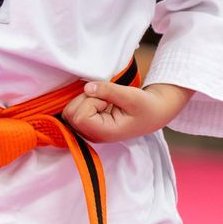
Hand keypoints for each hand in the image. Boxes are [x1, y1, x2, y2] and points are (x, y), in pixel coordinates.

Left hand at [61, 80, 191, 142]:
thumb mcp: (131, 95)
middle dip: (86, 99)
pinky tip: (99, 103)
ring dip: (84, 99)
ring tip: (104, 101)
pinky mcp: (87, 125)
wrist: (153, 113)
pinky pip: (73, 111)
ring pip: (69, 111)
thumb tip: (87, 88)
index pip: (81, 116)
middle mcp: (93, 136)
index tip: (107, 100)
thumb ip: (109, 91)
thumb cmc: (145, 106)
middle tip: (106, 99)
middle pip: (71, 114)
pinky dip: (82, 101)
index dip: (91, 102)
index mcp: (105, 133)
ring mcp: (88, 132)